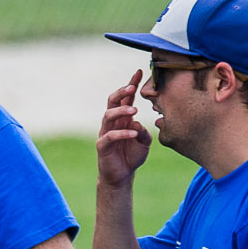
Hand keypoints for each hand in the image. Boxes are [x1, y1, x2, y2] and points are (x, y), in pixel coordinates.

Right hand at [96, 72, 150, 189]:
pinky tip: (133, 133)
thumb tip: (138, 124)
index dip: (131, 84)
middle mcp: (113, 122)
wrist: (121, 176)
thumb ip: (145, 132)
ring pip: (108, 115)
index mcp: (124, 118)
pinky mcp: (102, 145)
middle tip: (132, 88)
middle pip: (112, 101)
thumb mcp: (145, 143)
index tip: (139, 72)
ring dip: (121, 110)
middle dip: (122, 92)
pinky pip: (110, 135)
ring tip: (135, 111)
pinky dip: (122, 133)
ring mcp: (106, 132)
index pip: (126, 98)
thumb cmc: (132, 156)